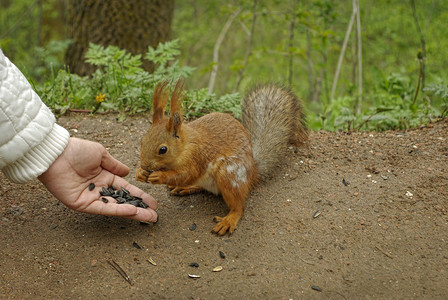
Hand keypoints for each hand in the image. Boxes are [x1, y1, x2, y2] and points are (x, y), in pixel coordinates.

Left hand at [38, 137, 156, 221]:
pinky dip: (118, 210)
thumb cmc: (76, 150)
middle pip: (124, 201)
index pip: (126, 189)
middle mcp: (100, 189)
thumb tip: (128, 172)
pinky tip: (132, 211)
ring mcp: (92, 198)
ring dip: (133, 213)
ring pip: (116, 208)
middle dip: (140, 208)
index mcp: (105, 176)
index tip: (153, 202)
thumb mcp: (101, 154)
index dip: (140, 195)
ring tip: (149, 217)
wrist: (56, 154)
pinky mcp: (83, 204)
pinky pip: (103, 208)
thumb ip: (115, 165)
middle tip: (155, 216)